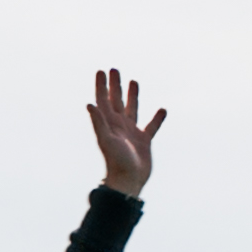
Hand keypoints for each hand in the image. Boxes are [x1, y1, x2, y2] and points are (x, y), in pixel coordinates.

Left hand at [87, 68, 165, 196]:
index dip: (101, 86)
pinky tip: (162, 109)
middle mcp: (119, 126)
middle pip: (116, 101)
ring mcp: (131, 133)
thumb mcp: (106, 140)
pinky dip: (157, 118)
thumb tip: (89, 104)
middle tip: (114, 69)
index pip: (103, 100)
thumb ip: (98, 122)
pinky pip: (151, 126)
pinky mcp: (144, 141)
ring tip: (134, 81)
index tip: (101, 71)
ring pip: (132, 109)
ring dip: (133, 96)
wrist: (128, 181)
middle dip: (115, 86)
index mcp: (109, 124)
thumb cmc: (116, 162)